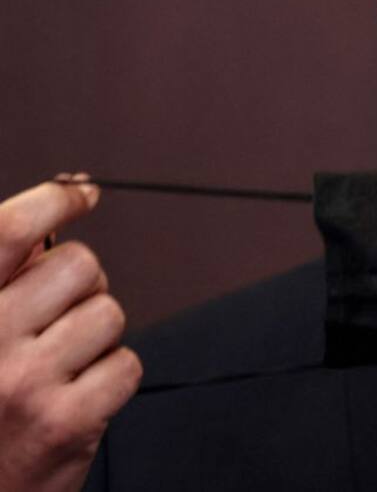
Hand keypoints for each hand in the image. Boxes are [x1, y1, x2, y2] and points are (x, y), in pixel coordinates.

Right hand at [0, 175, 141, 491]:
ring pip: (108, 313)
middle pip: (78, 265)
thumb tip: (47, 227)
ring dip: (96, 338)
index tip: (80, 193)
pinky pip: (126, 364)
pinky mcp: (66, 422)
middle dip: (80, 288)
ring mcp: (25, 383)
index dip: (53, 200)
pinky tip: (75, 399)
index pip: (7, 231)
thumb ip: (3, 282)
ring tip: (59, 370)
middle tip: (55, 325)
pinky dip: (111, 379)